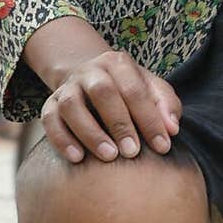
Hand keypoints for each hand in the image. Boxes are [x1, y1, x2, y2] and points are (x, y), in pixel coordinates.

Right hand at [39, 48, 181, 164]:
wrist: (90, 79)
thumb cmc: (128, 90)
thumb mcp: (151, 89)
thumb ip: (166, 105)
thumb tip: (172, 129)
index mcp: (118, 63)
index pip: (136, 89)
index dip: (150, 119)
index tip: (163, 146)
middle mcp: (90, 71)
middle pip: (102, 92)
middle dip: (119, 123)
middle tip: (132, 152)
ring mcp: (68, 86)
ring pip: (71, 105)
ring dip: (90, 132)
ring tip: (109, 156)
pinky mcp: (50, 104)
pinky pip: (50, 120)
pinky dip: (62, 139)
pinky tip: (78, 158)